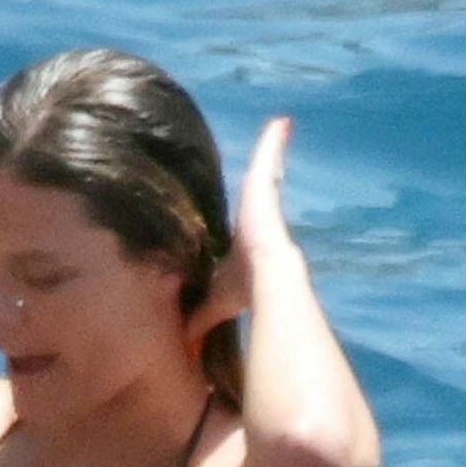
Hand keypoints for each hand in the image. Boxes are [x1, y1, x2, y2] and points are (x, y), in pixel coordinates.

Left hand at [183, 115, 294, 353]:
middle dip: (269, 171)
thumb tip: (185, 342)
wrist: (268, 279)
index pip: (251, 222)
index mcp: (251, 242)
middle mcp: (261, 217)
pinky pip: (269, 158)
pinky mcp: (266, 187)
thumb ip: (202, 317)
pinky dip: (273, 143)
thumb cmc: (242, 292)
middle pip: (263, 190)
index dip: (254, 211)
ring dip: (272, 152)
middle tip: (274, 151)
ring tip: (279, 130)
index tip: (256, 201)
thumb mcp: (216, 301)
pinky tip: (280, 124)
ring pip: (267, 171)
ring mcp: (266, 201)